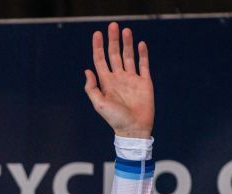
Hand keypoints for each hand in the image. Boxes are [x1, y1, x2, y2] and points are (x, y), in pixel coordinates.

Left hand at [84, 23, 153, 138]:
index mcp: (107, 82)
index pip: (100, 60)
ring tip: (126, 31)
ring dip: (127, 44)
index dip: (98, 47)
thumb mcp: (99, 104)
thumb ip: (92, 88)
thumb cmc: (115, 119)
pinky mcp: (144, 82)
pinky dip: (142, 54)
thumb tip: (87, 70)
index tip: (97, 34)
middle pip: (114, 54)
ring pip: (128, 56)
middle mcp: (119, 78)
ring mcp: (132, 79)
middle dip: (113, 40)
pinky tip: (140, 44)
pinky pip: (143, 65)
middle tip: (113, 26)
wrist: (134, 129)